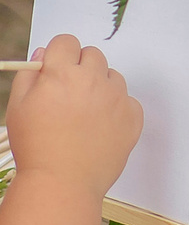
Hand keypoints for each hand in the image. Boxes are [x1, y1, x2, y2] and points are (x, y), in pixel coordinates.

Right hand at [4, 36, 142, 204]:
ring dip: (100, 86)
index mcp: (62, 74)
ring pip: (113, 76)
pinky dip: (117, 108)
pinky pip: (128, 100)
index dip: (59, 55)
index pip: (67, 42)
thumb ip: (30, 75)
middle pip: (93, 55)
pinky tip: (100, 126)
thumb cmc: (36, 146)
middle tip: (68, 93)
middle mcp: (94, 80)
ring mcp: (118, 98)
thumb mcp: (18, 107)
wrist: (62, 182)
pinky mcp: (134, 116)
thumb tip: (45, 54)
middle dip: (80, 67)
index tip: (56, 69)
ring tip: (83, 113)